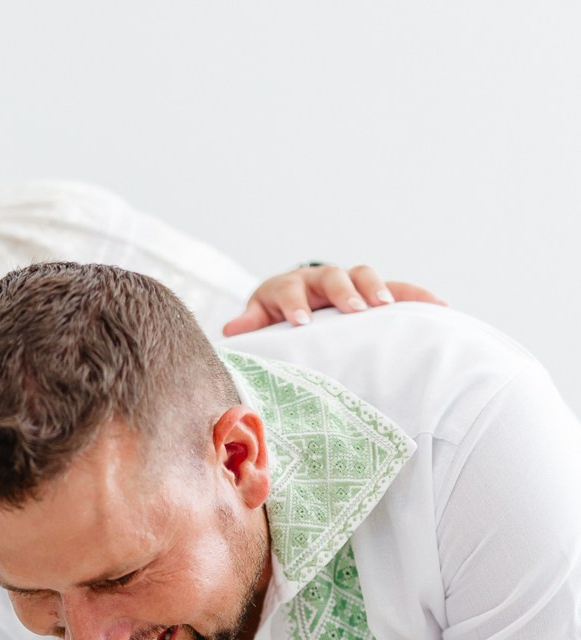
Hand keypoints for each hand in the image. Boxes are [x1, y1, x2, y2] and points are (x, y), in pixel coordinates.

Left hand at [223, 264, 446, 336]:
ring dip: (379, 289)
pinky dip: (417, 296)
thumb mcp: (259, 320)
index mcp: (288, 286)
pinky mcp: (372, 293)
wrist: (297, 305)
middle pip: (333, 276)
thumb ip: (250, 324)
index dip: (294, 304)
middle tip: (355, 309)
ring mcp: (348, 284)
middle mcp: (320, 279)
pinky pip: (398, 291)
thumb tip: (232, 331)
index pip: (289, 290)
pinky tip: (440, 306)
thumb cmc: (275, 319)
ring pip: (366, 277)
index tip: (300, 322)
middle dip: (345, 291)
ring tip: (388, 306)